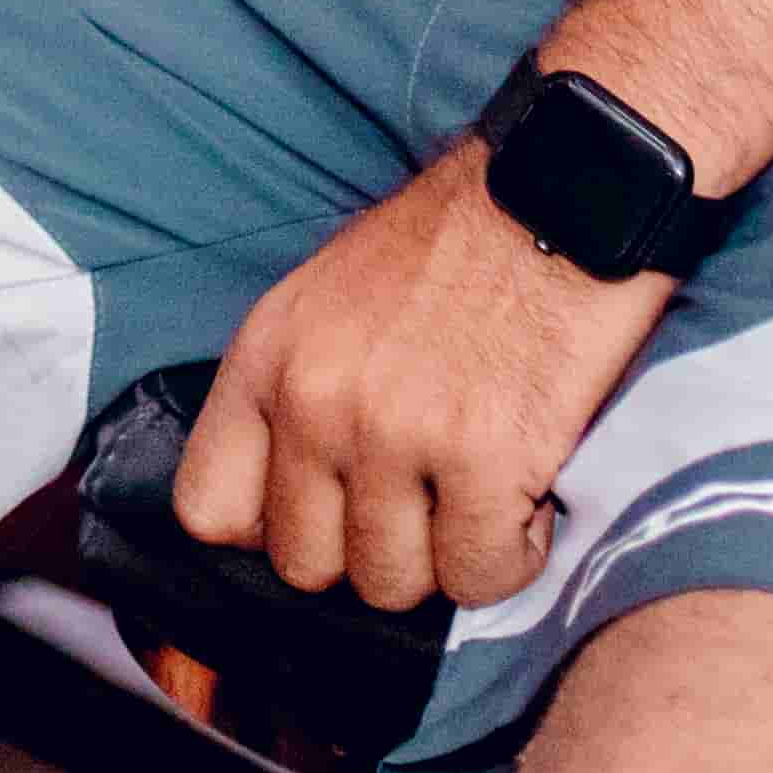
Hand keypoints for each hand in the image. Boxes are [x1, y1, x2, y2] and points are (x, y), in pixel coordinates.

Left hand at [173, 144, 674, 614]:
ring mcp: (394, 433)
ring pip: (395, 583)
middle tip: (425, 499)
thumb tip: (295, 503)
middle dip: (371, 548)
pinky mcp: (484, 459)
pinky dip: (514, 552)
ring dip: (446, 554)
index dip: (275, 529)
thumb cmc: (456, 247)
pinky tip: (528, 491)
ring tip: (480, 488)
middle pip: (308, 566)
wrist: (563, 189)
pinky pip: (482, 575)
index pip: (208, 510)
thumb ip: (297, 393)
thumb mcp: (330, 299)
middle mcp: (314, 400)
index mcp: (266, 358)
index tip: (330, 512)